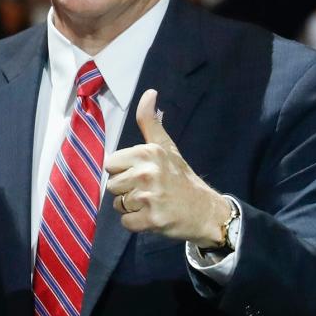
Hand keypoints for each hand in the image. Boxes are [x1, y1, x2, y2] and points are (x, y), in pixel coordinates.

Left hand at [104, 89, 229, 244]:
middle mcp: (146, 173)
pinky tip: (152, 216)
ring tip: (151, 203)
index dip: (122, 171)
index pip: (110, 164)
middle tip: (148, 191)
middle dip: (126, 190)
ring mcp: (149, 197)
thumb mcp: (166, 147)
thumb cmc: (181, 178)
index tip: (140, 174)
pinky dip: (136, 223)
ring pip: (117, 204)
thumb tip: (148, 92)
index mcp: (147, 153)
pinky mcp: (151, 219)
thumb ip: (150, 122)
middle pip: (112, 185)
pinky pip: (126, 222)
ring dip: (131, 208)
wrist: (205, 210)